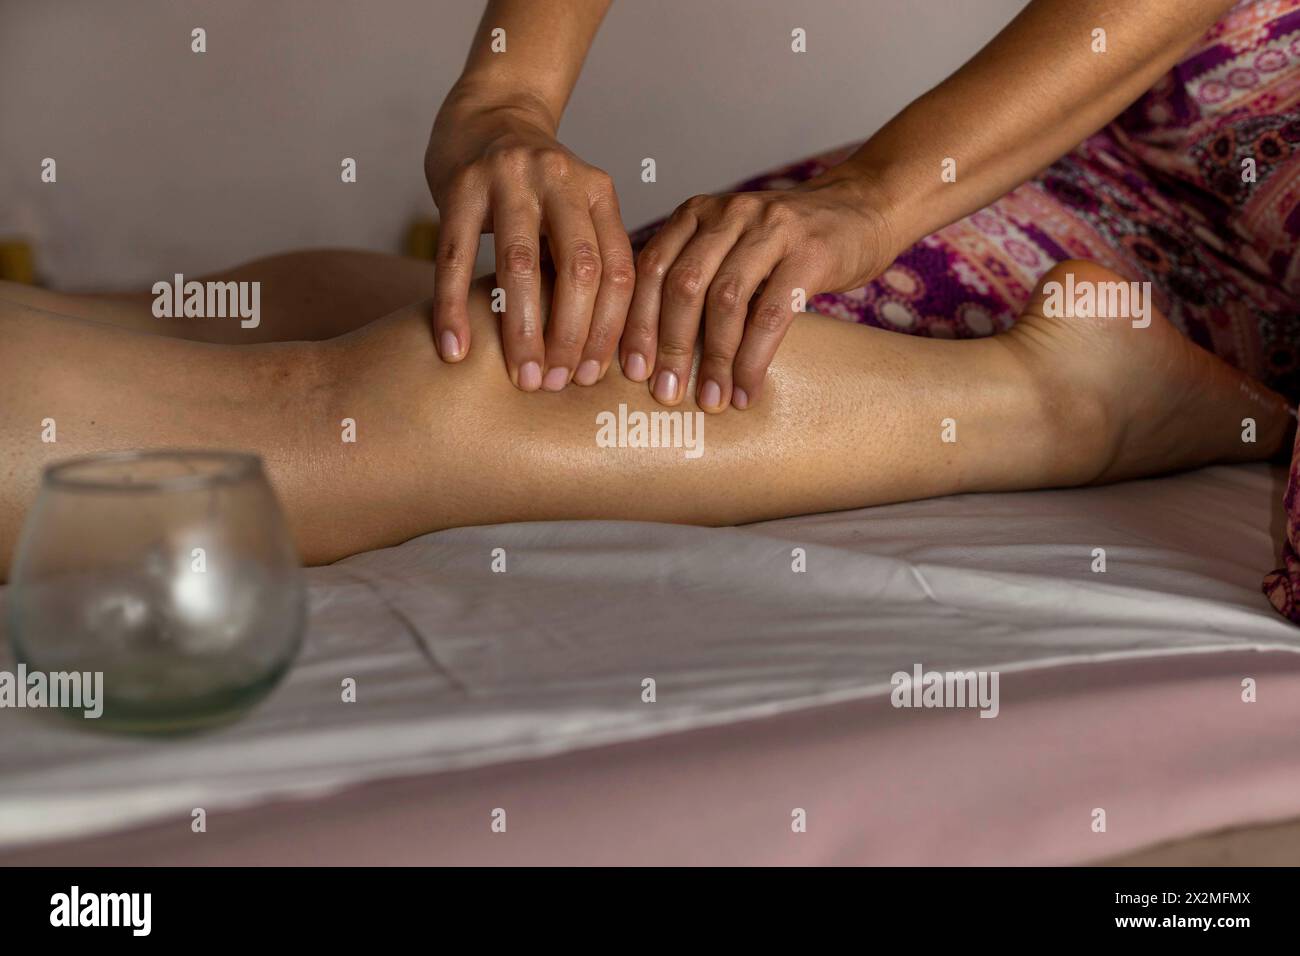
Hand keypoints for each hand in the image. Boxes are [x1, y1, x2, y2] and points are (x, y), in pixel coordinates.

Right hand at [425, 92, 633, 390]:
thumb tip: (602, 358)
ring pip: (520, 264)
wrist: (484, 115)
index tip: (596, 378)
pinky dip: (454, 307)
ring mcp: (509, 177)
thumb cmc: (535, 190)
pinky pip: (455, 255)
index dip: (611, 330)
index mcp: (599, 194)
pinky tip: (454, 349)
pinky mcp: (460, 183)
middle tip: (556, 385)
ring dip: (522, 329)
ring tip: (520, 376)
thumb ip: (590, 264)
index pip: (619, 271)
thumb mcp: (576, 214)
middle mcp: (562, 180)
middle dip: (572, 337)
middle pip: (580, 270)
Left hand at [620, 176, 893, 409]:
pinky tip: (748, 390)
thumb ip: (696, 278)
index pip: (651, 268)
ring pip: (724, 300)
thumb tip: (653, 352)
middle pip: (682, 284)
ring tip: (711, 400)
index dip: (637, 322)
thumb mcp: (732, 246)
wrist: (864, 208)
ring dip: (713, 359)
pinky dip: (754, 359)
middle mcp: (728, 214)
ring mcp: (770, 229)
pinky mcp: (810, 252)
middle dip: (670, 346)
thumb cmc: (788, 243)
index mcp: (697, 214)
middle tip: (665, 394)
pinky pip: (772, 313)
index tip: (630, 371)